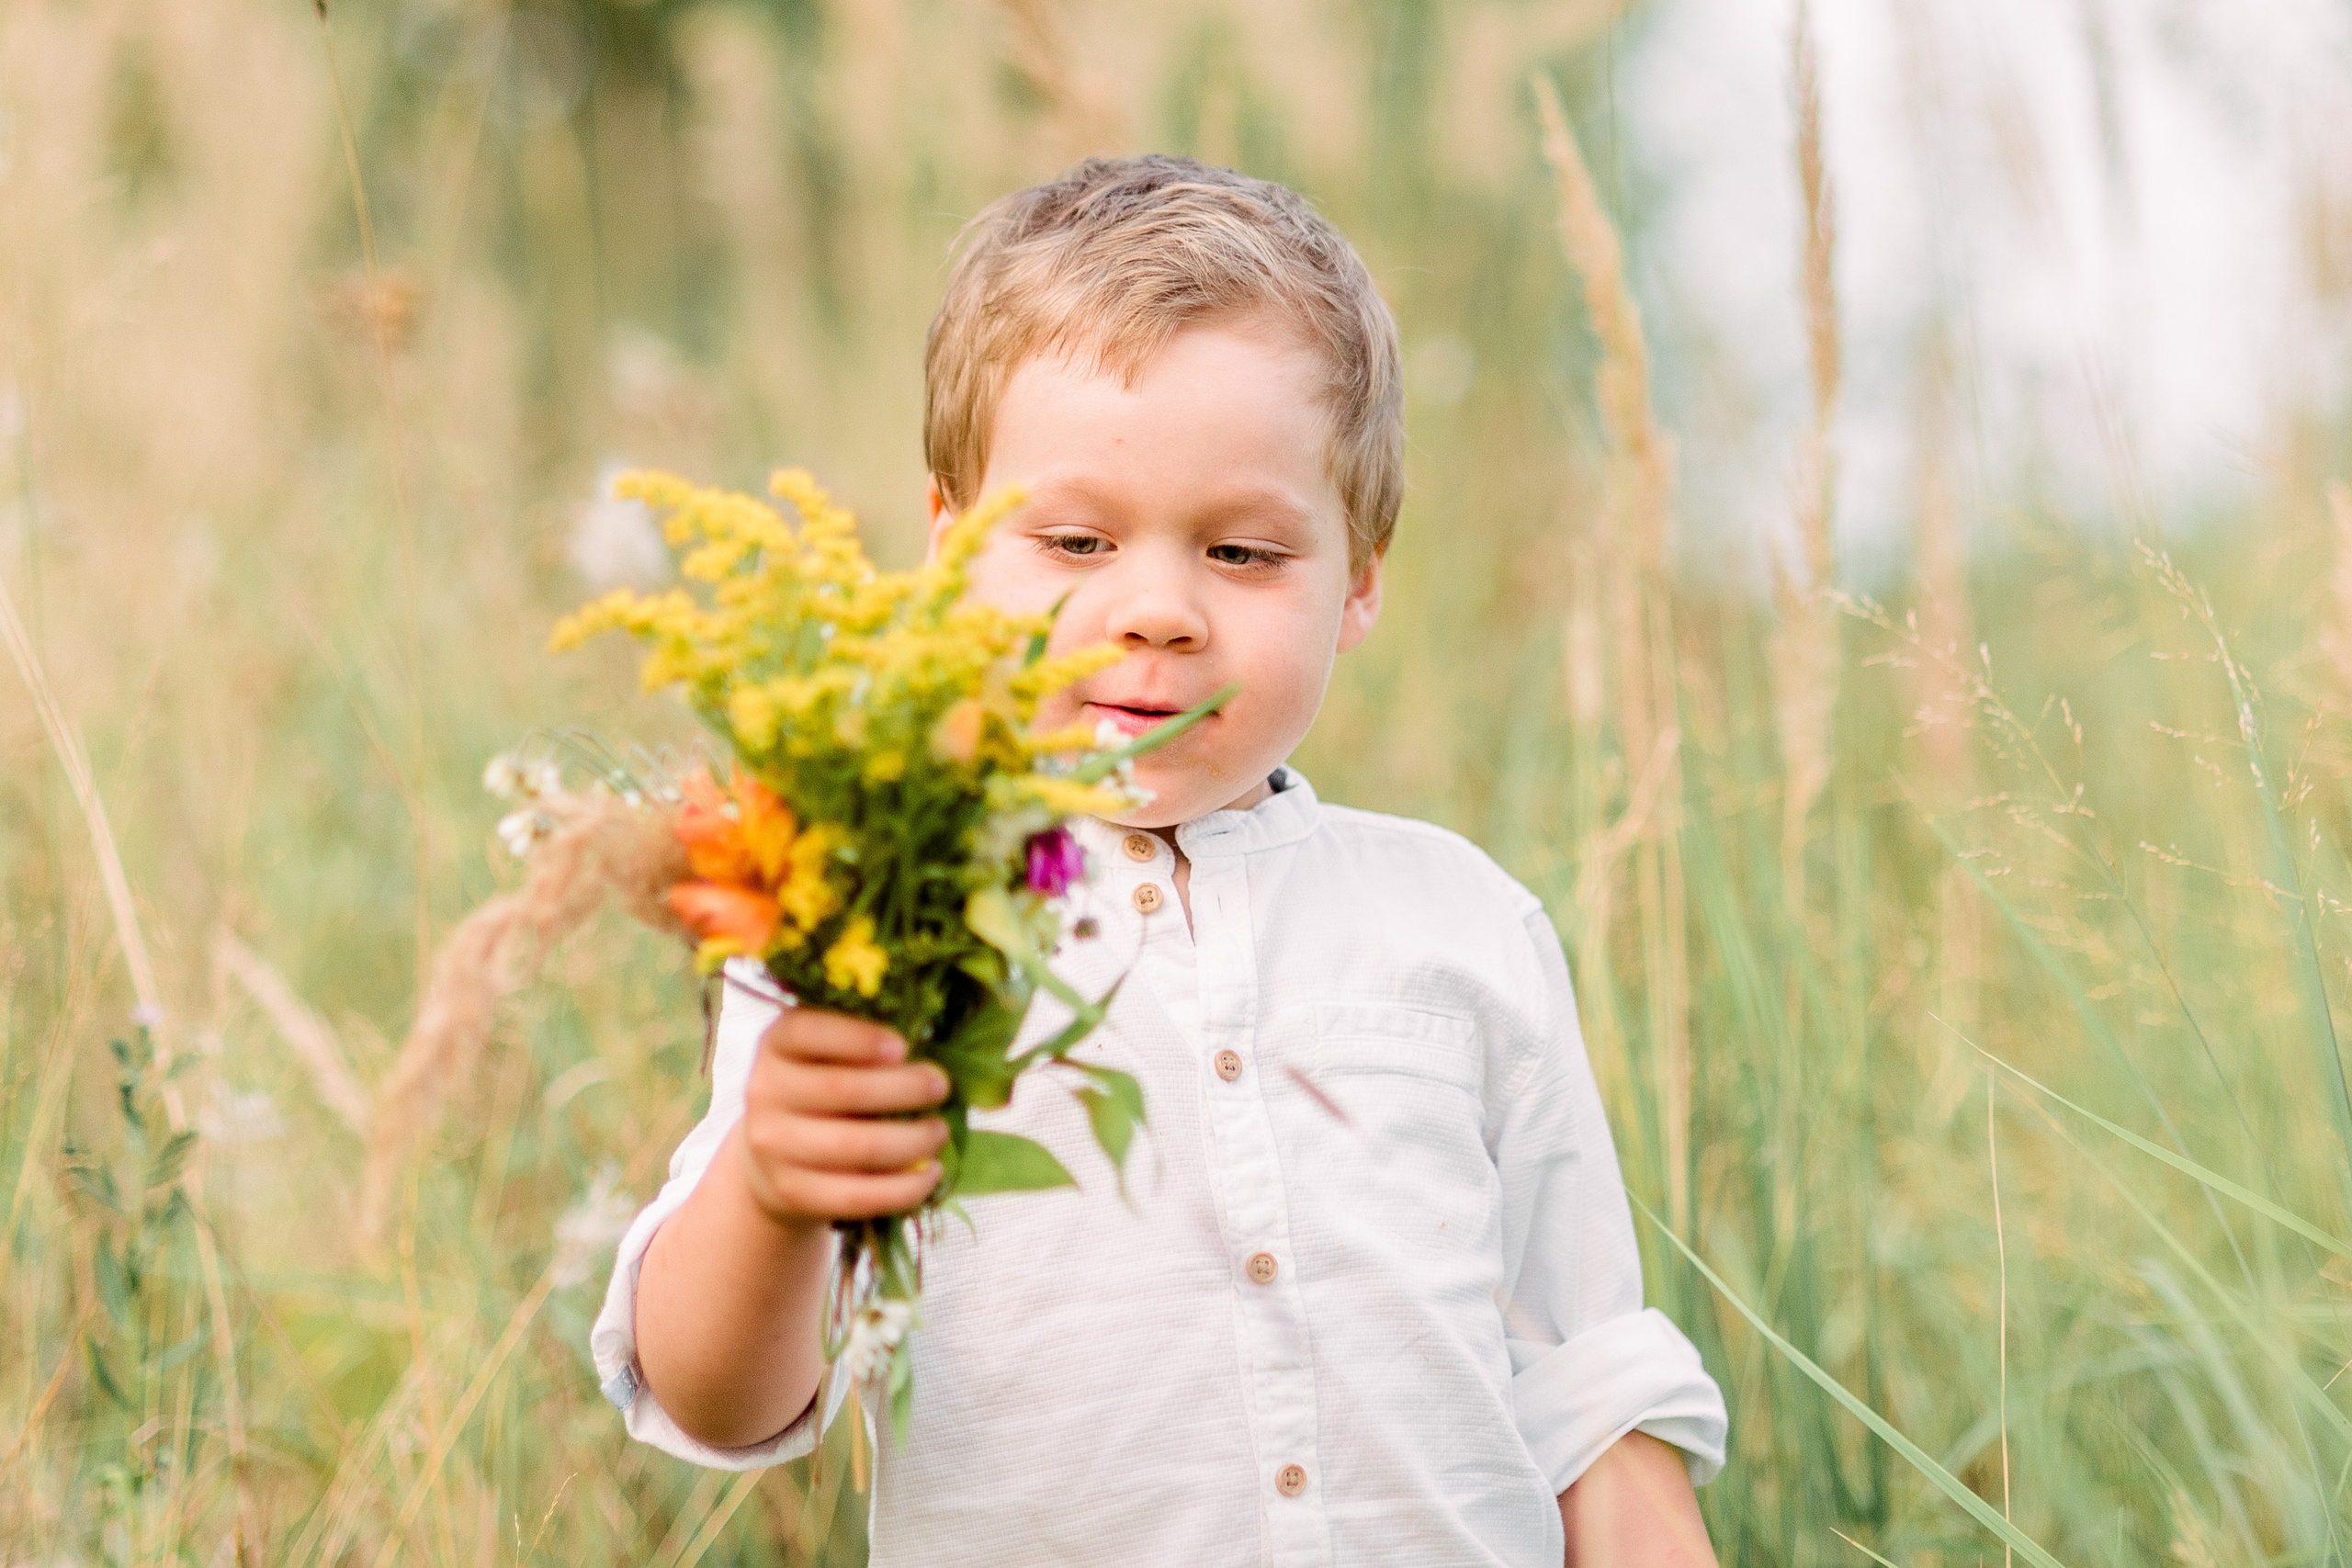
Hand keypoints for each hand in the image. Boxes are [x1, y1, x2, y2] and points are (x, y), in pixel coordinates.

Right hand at [734, 1008, 950, 1227]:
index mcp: (777, 1044)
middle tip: (940, 1087)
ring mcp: (773, 1146)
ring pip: (856, 1147)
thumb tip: (935, 1052)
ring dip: (913, 1141)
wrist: (774, 1160)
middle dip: (904, 1089)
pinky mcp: (792, 1193)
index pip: (806, 1031)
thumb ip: (868, 1047)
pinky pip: (857, 1196)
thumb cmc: (823, 1094)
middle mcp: (765, 1092)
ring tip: (939, 1132)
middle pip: (841, 1089)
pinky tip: (930, 1172)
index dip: (857, 1038)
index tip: (903, 1047)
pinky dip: (904, 1187)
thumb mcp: (828, 1057)